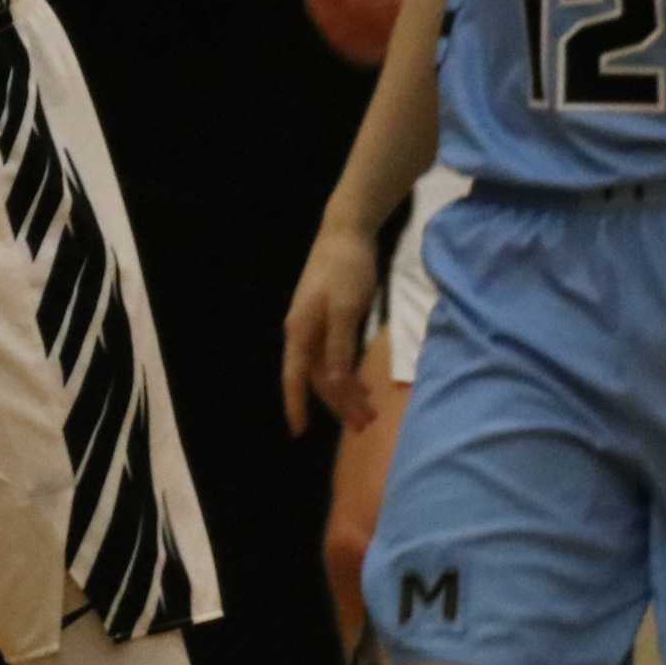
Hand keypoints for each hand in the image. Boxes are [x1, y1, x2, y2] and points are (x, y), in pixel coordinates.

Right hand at [281, 225, 378, 435]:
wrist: (347, 232)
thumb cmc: (346, 270)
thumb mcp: (345, 309)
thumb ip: (340, 347)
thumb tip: (337, 383)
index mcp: (301, 331)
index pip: (296, 377)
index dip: (296, 405)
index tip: (298, 432)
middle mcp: (303, 331)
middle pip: (318, 377)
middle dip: (338, 404)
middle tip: (365, 425)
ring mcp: (315, 324)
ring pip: (328, 368)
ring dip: (346, 391)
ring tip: (369, 411)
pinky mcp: (328, 317)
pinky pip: (335, 356)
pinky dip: (348, 373)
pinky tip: (362, 382)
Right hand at [300, 0, 406, 68]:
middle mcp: (318, 5)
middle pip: (347, 10)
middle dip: (379, 4)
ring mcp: (330, 27)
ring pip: (357, 33)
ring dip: (385, 25)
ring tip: (410, 11)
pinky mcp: (345, 44)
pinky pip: (363, 49)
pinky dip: (384, 43)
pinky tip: (406, 31)